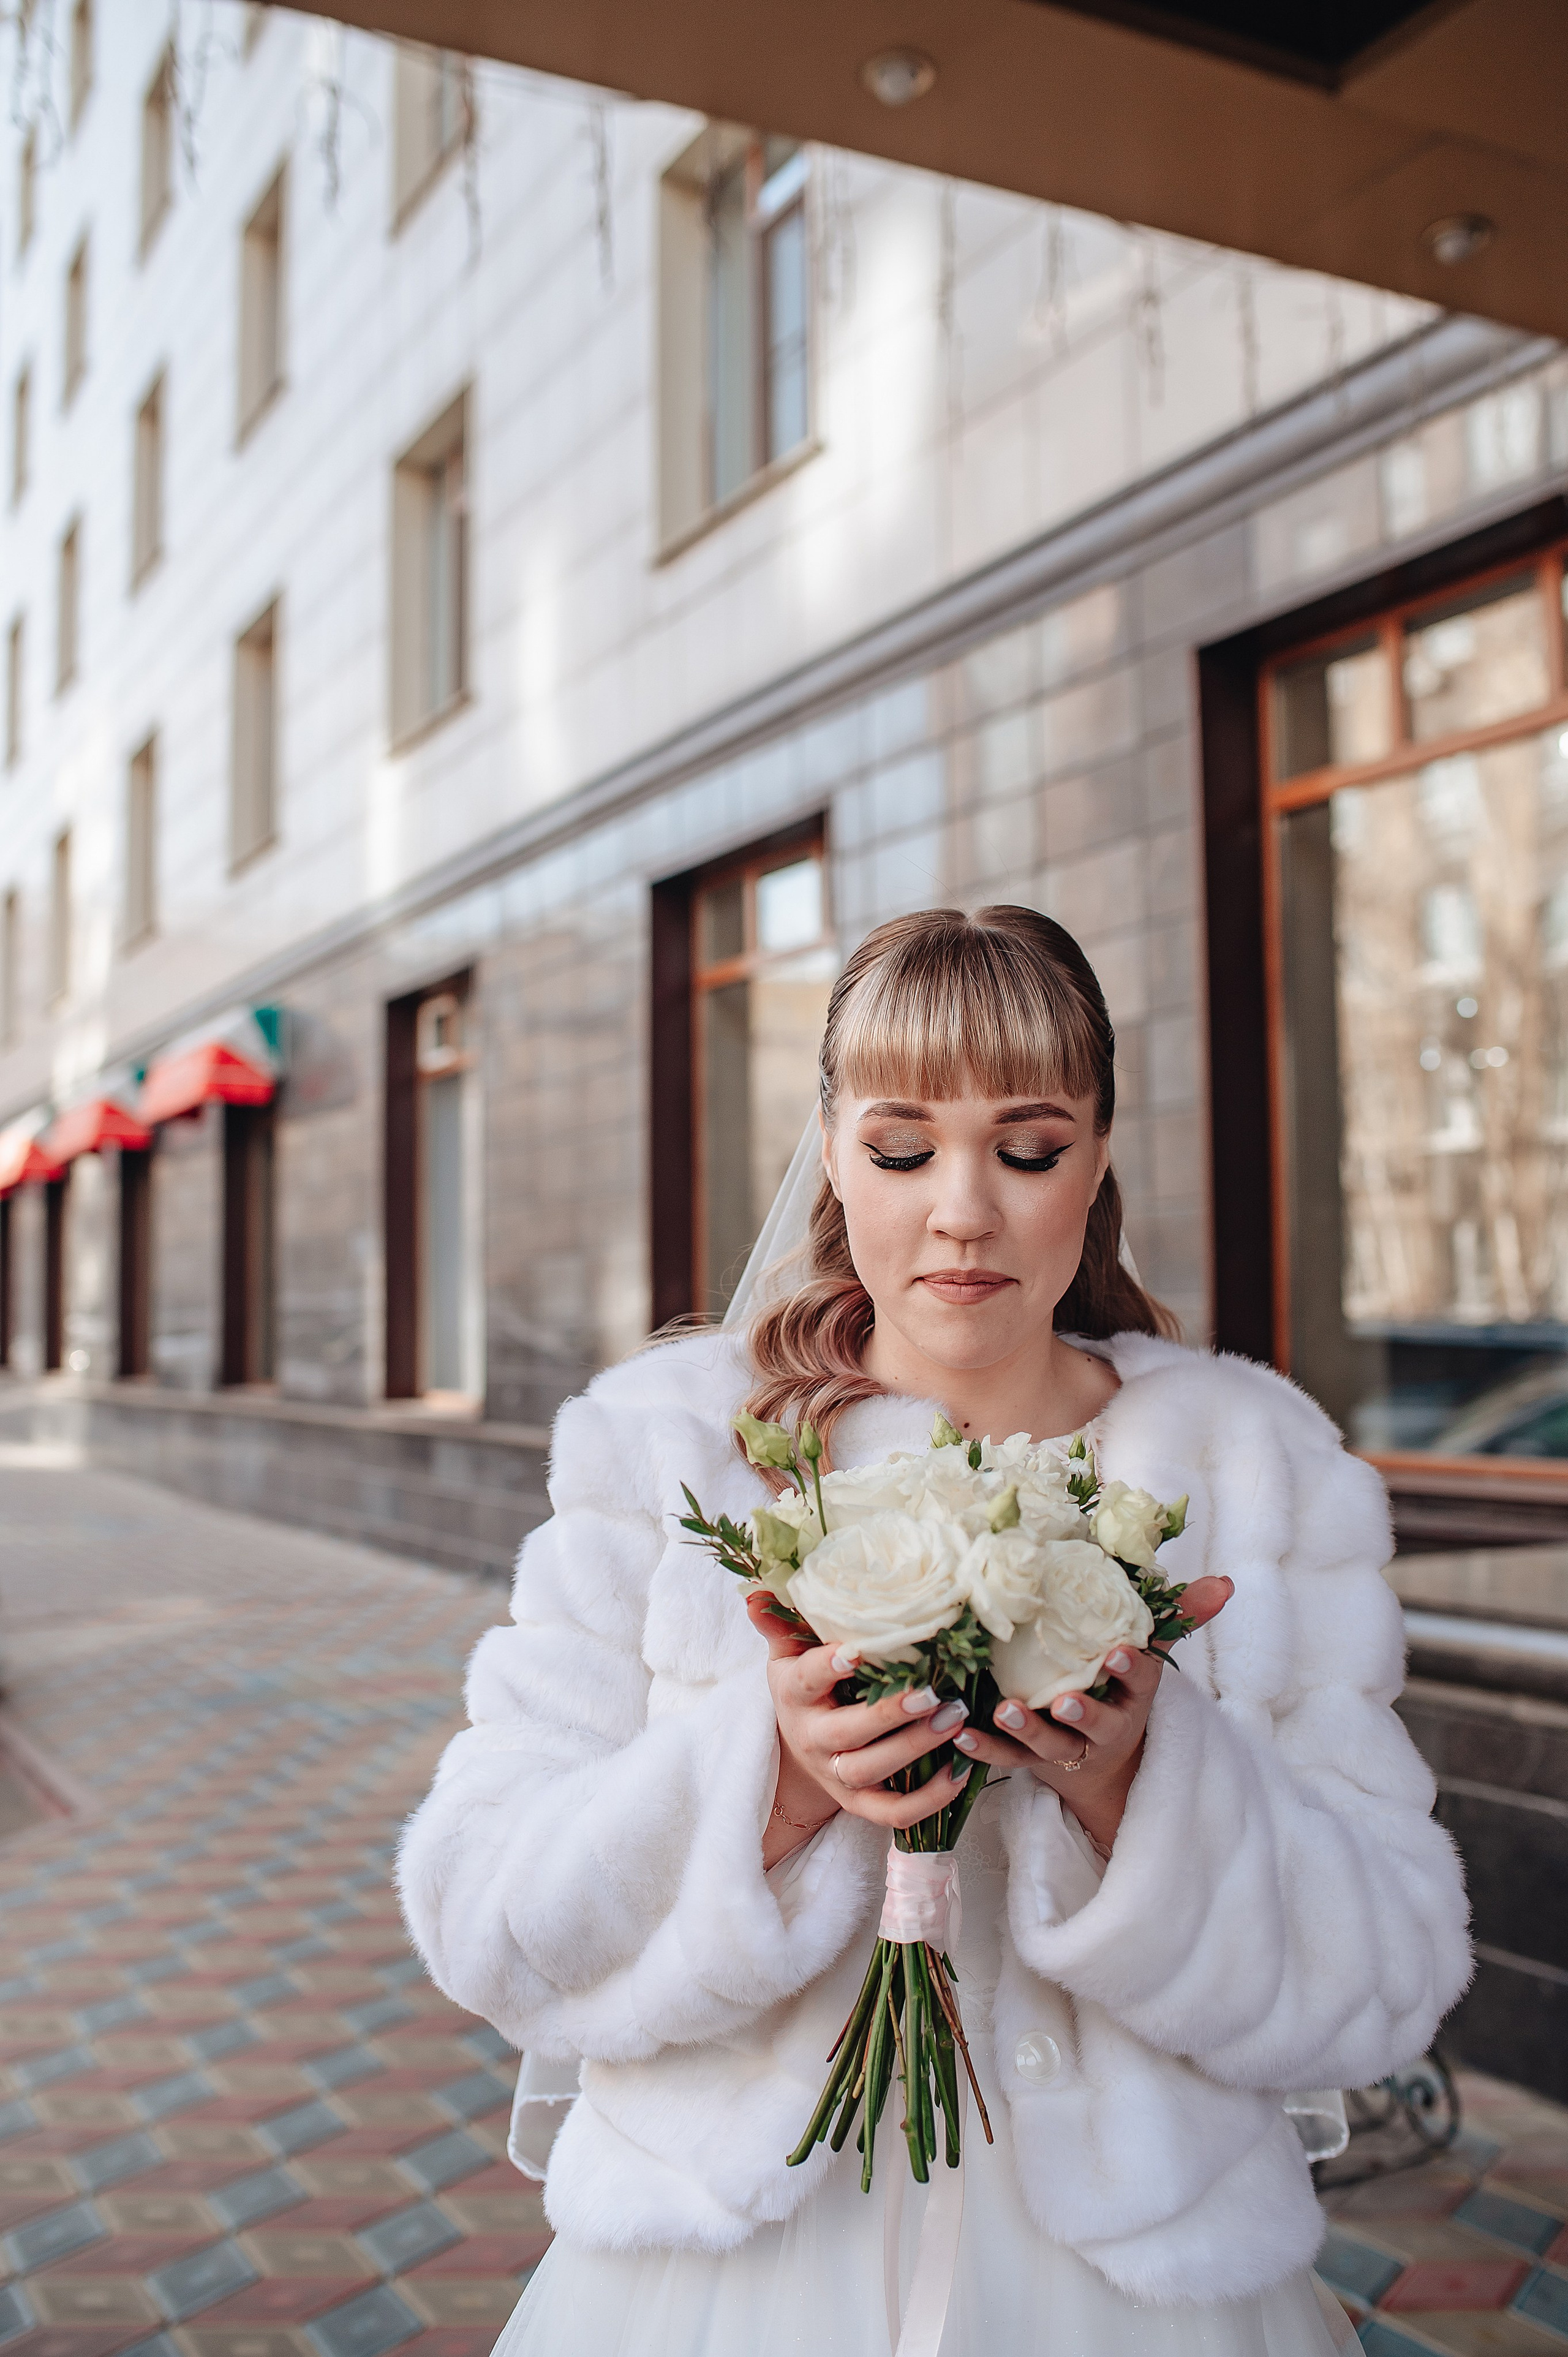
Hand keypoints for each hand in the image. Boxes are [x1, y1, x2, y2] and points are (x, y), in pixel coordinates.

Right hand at [746, 1592, 971, 1864]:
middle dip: (889, 1714)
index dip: (828, 1668)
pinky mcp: (858, 1803)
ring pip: (871, 1770)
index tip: (858, 1651)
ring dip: (915, 1748)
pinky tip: (960, 1773)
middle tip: (931, 1692)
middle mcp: (812, 1739)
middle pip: (847, 1733)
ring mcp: (835, 1775)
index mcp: (795, 1694)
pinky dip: (928, 1799)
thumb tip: (759, 1592)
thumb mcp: (789, 1653)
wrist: (799, 1749)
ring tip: (955, 1719)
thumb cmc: (806, 1684)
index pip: (807, 1680)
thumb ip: (782, 1623)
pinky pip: (892, 1813)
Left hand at [950, 1576, 1234, 1854]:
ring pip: (1049, 1745)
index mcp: (1131, 1695)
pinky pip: (1007, 1761)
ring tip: (1003, 1711)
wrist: (1102, 1766)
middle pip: (1095, 1723)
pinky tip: (962, 1736)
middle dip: (1082, 1714)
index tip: (1117, 1653)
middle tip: (1062, 1702)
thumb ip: (1177, 1617)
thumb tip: (1224, 1583)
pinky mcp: (1031, 1763)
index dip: (1132, 1668)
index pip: (1140, 1681)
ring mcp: (1066, 1748)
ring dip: (1027, 1730)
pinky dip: (985, 1751)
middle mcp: (1103, 1725)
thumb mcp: (1148, 1657)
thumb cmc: (1119, 1689)